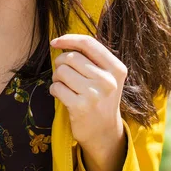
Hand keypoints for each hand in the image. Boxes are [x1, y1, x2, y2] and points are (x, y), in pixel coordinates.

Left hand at [50, 34, 127, 170]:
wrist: (104, 132)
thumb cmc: (100, 98)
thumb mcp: (106, 76)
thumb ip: (91, 58)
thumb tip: (61, 41)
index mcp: (116, 69)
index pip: (88, 43)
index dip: (68, 39)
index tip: (55, 42)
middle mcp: (108, 81)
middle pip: (71, 57)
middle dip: (61, 63)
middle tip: (63, 74)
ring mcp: (94, 94)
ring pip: (61, 71)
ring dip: (57, 77)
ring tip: (64, 85)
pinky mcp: (80, 107)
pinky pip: (56, 87)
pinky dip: (54, 90)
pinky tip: (62, 96)